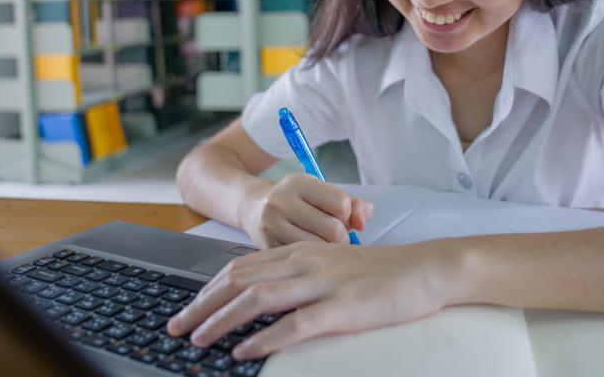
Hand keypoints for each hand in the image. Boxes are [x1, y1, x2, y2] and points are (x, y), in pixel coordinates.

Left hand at [166, 240, 448, 359]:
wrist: (427, 269)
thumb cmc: (383, 273)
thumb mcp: (334, 266)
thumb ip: (301, 276)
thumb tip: (267, 298)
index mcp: (301, 251)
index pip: (242, 266)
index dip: (209, 288)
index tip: (189, 308)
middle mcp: (305, 261)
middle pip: (239, 279)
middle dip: (201, 304)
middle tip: (176, 326)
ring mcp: (322, 283)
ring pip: (257, 298)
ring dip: (221, 320)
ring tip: (198, 339)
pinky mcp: (341, 307)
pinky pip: (293, 324)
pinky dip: (263, 338)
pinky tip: (244, 351)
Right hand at [242, 173, 373, 248]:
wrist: (254, 209)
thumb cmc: (299, 203)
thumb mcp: (324, 194)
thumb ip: (355, 205)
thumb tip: (362, 223)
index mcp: (298, 182)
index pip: (341, 202)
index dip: (347, 213)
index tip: (338, 215)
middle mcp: (280, 202)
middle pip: (333, 230)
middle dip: (341, 236)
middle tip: (333, 234)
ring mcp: (271, 226)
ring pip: (320, 249)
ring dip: (328, 250)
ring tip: (321, 242)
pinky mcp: (267, 248)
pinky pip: (304, 261)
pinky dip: (313, 260)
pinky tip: (309, 252)